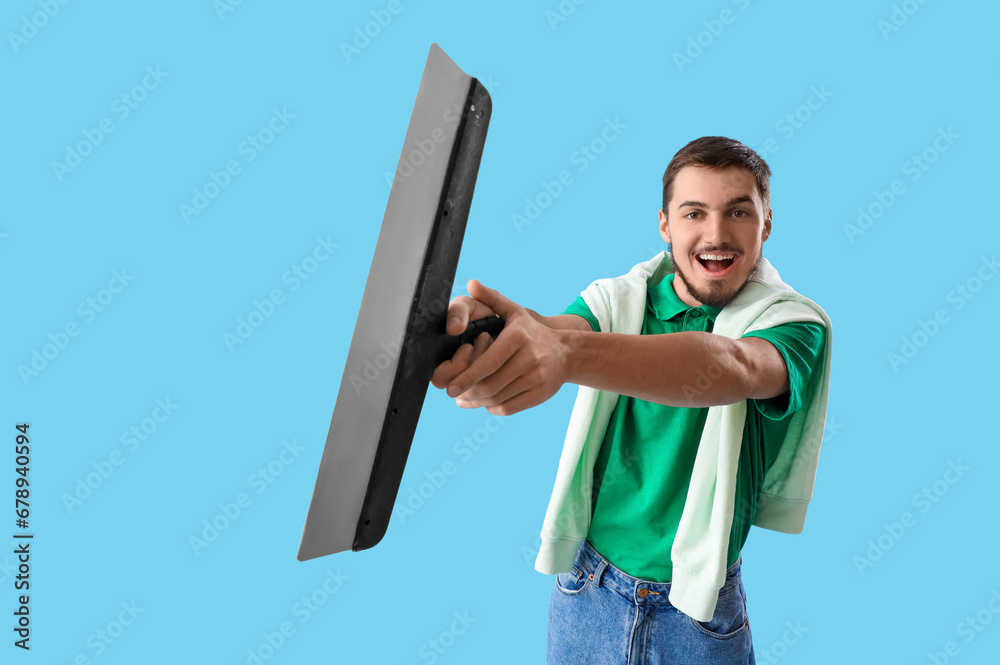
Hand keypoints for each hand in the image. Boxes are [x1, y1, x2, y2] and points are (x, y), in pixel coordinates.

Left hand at [440, 279, 569, 415]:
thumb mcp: (515, 312)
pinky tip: (485, 403)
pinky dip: (493, 408)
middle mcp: (530, 358)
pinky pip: (509, 407)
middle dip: (469, 393)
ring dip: (477, 402)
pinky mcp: (540, 394)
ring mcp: (537, 378)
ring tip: (465, 399)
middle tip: (455, 394)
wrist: (567, 353)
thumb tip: (471, 284)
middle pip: (490, 384)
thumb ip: (491, 298)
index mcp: (518, 338)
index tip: (451, 387)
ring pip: (498, 398)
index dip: (467, 377)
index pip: (488, 363)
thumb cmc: (532, 333)